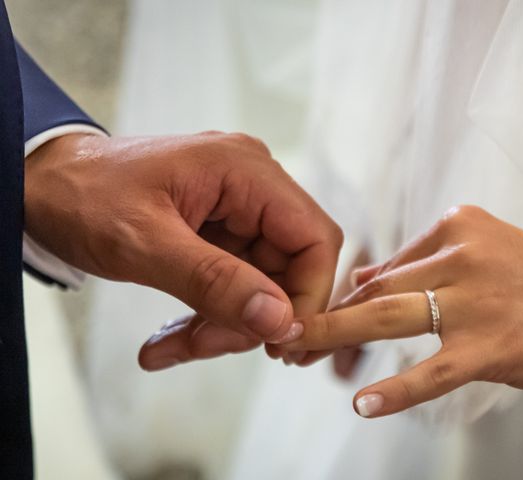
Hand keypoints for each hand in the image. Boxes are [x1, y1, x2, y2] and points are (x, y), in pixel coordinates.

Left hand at [24, 132, 341, 369]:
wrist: (43, 186)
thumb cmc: (84, 195)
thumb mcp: (144, 242)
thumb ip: (214, 280)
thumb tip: (279, 319)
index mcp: (246, 171)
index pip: (314, 238)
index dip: (308, 295)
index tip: (278, 341)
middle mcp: (251, 187)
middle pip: (290, 268)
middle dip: (254, 318)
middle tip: (208, 348)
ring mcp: (237, 212)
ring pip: (262, 285)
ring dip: (226, 325)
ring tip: (174, 347)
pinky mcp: (220, 235)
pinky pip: (234, 286)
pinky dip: (208, 318)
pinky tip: (169, 341)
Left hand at [279, 206, 522, 417]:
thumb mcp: (480, 250)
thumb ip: (419, 262)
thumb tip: (363, 277)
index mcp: (454, 228)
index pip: (384, 265)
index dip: (344, 294)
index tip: (316, 312)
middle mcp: (459, 256)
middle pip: (376, 288)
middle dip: (325, 314)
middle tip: (285, 334)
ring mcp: (474, 301)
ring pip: (390, 317)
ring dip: (336, 336)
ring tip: (296, 353)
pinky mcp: (491, 346)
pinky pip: (434, 371)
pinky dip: (397, 390)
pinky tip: (365, 404)